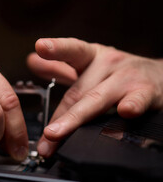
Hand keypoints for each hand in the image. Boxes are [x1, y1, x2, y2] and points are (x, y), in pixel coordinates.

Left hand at [27, 38, 162, 156]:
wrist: (160, 77)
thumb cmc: (117, 75)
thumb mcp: (89, 65)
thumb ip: (60, 66)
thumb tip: (31, 60)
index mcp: (91, 57)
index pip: (72, 50)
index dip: (56, 48)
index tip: (41, 47)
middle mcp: (108, 64)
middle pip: (78, 91)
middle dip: (58, 116)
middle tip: (44, 135)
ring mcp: (127, 77)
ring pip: (98, 99)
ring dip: (76, 118)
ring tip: (58, 133)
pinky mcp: (147, 92)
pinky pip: (137, 100)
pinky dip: (131, 106)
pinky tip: (125, 112)